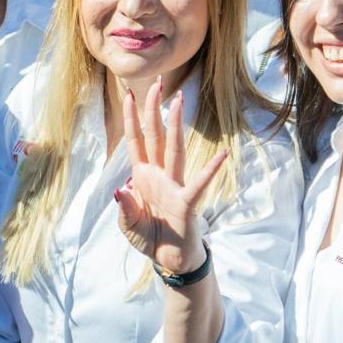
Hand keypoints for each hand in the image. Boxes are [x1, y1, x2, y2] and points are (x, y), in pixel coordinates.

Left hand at [116, 79, 226, 273]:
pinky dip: (210, 170)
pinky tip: (221, 156)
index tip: (128, 94)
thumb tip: (121, 189)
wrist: (169, 260)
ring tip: (179, 101)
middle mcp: (159, 176)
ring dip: (176, 126)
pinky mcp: (187, 203)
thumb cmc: (150, 238)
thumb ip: (125, 209)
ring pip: (174, 150)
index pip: (136, 142)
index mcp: (143, 177)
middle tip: (156, 82)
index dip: (132, 119)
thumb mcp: (128, 225)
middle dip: (154, 110)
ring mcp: (174, 186)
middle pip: (156, 136)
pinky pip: (198, 184)